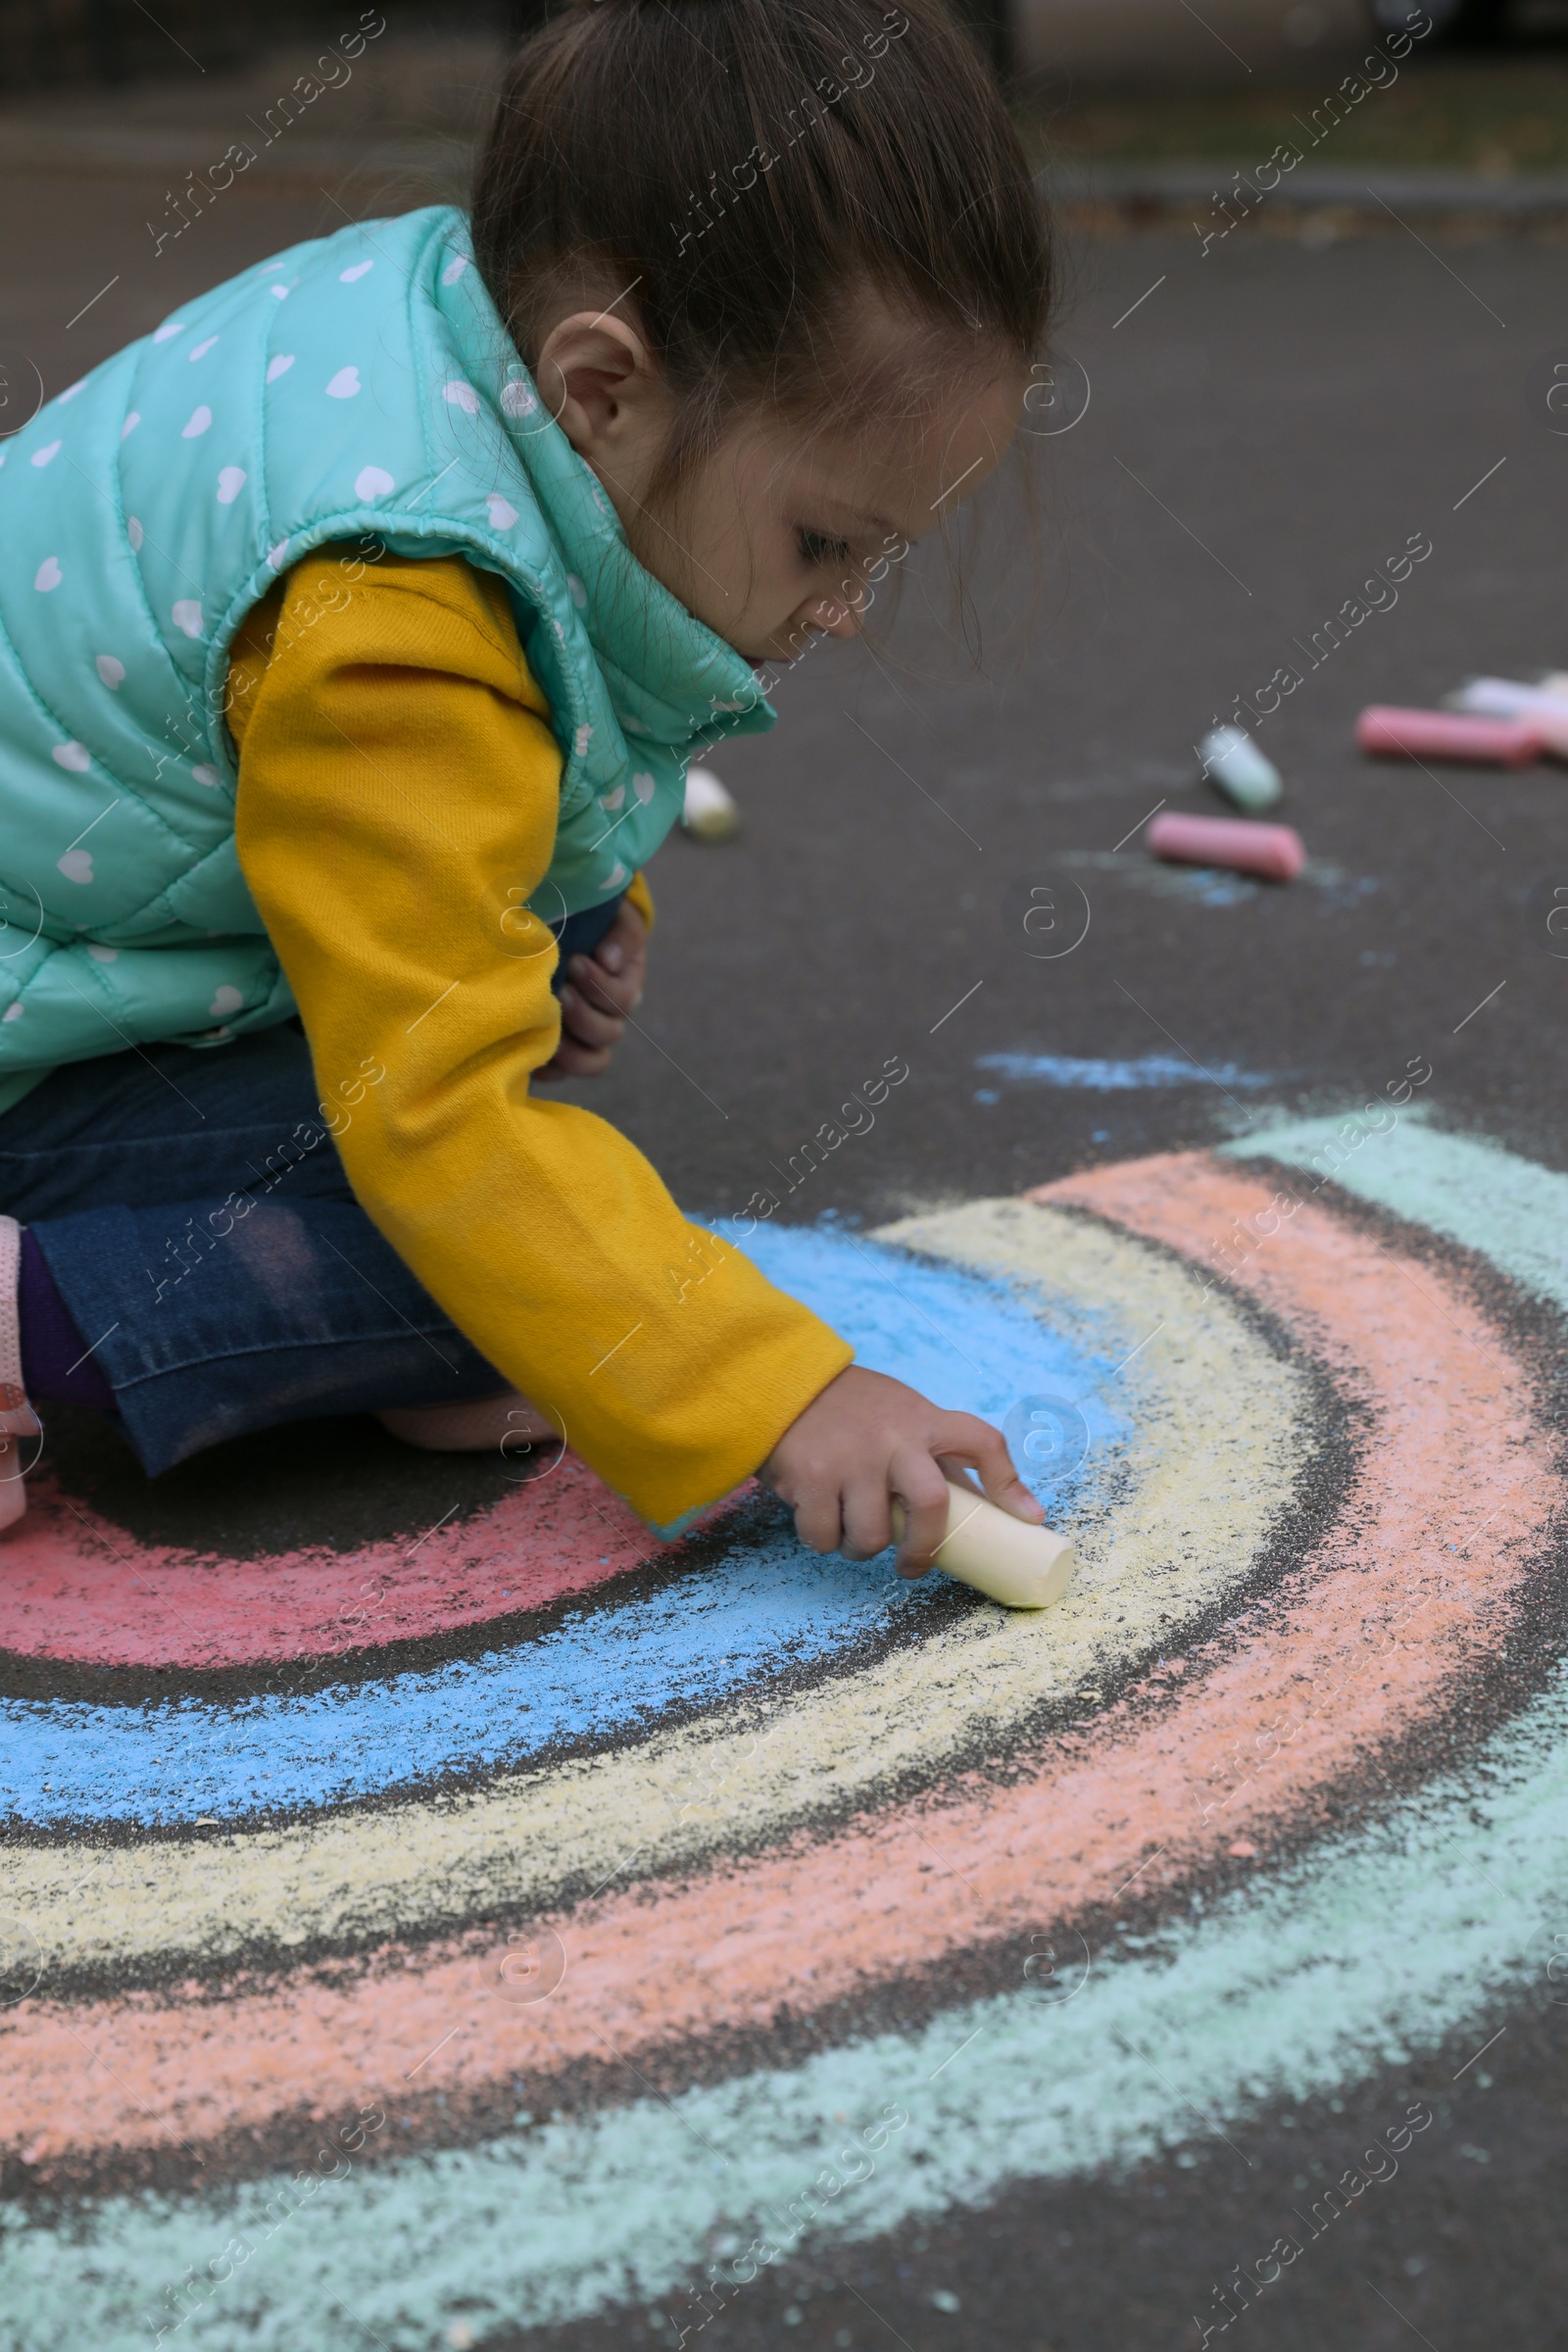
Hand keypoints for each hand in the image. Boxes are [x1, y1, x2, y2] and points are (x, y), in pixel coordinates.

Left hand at [536, 900, 647, 1079]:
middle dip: (583, 1014)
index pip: (624, 1001)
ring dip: (569, 1048)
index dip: (601, 987)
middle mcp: (609, 1017)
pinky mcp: (557, 1052)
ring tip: (545, 1024)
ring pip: (590, 1062)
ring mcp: (583, 1039)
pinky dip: (546, 1068)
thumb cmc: (590, 921)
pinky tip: (529, 1052)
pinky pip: (559, 1073)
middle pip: (608, 1034)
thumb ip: (621, 933)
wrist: (562, 929)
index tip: (575, 962)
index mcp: (626, 986)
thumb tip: (609, 959)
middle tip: (559, 991)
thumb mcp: (614, 917)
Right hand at [761, 1365, 1043, 1576]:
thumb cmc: (853, 1408)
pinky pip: (823, 1537)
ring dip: (861, 1549)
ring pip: (871, 1537)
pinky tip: (819, 1521)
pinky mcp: (810, 1478)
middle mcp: (893, 1440)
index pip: (982, 1442)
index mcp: (923, 1420)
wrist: (784, 1381)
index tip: (1029, 1518)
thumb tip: (985, 1502)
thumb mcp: (902, 1413)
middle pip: (931, 1508)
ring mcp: (851, 1460)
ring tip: (853, 1536)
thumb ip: (933, 1449)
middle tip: (912, 1566)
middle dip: (924, 1550)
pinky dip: (821, 1540)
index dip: (1010, 1483)